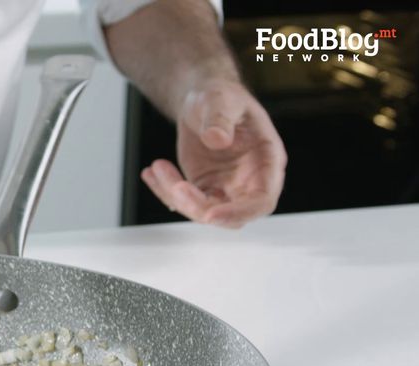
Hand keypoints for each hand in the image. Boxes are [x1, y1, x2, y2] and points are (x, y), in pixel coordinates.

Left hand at [140, 79, 286, 227]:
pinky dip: (165, 191)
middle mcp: (250, 180)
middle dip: (199, 207)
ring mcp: (226, 187)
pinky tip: (151, 174)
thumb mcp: (220, 99)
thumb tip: (217, 139)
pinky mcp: (204, 188)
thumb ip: (220, 118)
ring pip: (203, 211)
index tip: (210, 215)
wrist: (203, 101)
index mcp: (267, 160)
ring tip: (157, 167)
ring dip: (175, 195)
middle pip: (231, 215)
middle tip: (175, 187)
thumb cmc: (220, 97)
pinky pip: (185, 201)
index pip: (262, 200)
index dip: (239, 212)